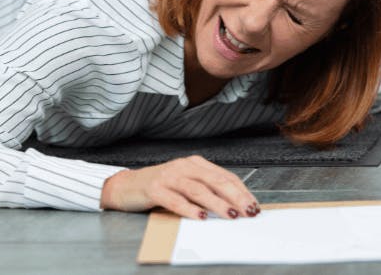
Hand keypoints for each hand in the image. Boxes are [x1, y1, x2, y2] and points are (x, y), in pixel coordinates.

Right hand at [100, 155, 259, 219]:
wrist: (126, 186)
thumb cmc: (160, 187)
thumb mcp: (185, 184)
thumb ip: (206, 190)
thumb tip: (234, 206)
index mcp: (195, 164)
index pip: (224, 176)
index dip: (241, 191)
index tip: (254, 205)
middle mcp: (183, 166)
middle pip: (215, 181)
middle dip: (235, 197)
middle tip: (248, 211)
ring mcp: (168, 176)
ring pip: (198, 189)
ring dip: (217, 203)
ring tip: (230, 215)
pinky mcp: (155, 189)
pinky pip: (175, 200)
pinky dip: (189, 209)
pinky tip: (200, 216)